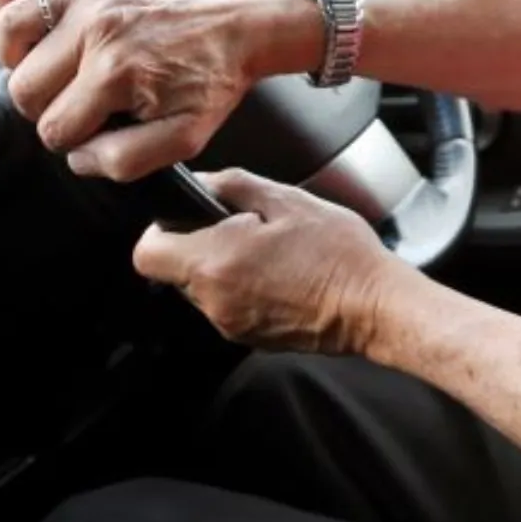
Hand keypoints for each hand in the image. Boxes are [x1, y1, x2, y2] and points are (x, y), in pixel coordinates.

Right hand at [0, 0, 319, 180]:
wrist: (239, 24)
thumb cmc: (212, 77)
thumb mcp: (183, 138)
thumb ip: (125, 160)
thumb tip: (78, 156)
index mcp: (115, 72)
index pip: (52, 127)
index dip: (67, 139)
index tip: (90, 129)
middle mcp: (95, 27)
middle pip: (24, 85)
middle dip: (44, 105)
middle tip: (75, 102)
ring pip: (9, 29)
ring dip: (19, 57)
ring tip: (48, 67)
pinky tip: (19, 16)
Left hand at [131, 171, 414, 353]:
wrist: (373, 306)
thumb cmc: (338, 255)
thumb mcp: (287, 200)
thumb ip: (233, 185)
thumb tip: (204, 183)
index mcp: (214, 261)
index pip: (147, 253)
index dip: (160, 230)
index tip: (185, 217)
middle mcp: (213, 300)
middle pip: (175, 270)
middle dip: (199, 246)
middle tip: (242, 229)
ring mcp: (230, 323)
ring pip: (203, 289)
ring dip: (224, 267)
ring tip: (268, 251)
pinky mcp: (249, 338)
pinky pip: (228, 306)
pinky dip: (243, 288)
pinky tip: (279, 274)